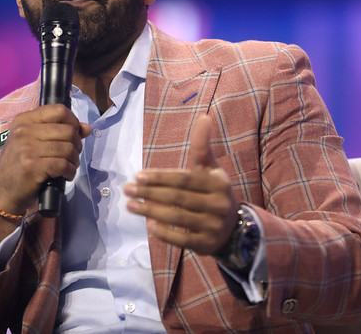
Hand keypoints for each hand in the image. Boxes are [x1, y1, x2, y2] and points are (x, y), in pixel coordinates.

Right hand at [0, 104, 90, 236]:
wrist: (2, 192)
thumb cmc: (19, 165)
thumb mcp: (33, 142)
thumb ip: (58, 132)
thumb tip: (86, 128)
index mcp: (24, 120)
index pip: (59, 110)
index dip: (73, 121)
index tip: (75, 134)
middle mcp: (24, 131)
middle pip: (67, 130)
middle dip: (77, 144)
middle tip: (72, 155)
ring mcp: (27, 149)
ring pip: (68, 148)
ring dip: (74, 160)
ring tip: (69, 166)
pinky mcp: (33, 167)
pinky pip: (63, 164)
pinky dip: (69, 171)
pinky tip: (65, 175)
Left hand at [125, 115, 237, 255]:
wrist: (233, 228)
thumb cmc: (214, 192)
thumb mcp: (210, 169)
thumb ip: (203, 147)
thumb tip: (204, 116)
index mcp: (218, 182)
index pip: (183, 179)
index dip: (160, 177)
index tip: (138, 175)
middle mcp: (218, 204)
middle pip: (177, 198)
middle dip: (149, 193)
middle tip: (127, 189)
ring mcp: (213, 226)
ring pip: (177, 218)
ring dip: (150, 212)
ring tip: (131, 206)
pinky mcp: (206, 244)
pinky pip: (182, 240)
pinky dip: (165, 233)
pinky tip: (148, 226)